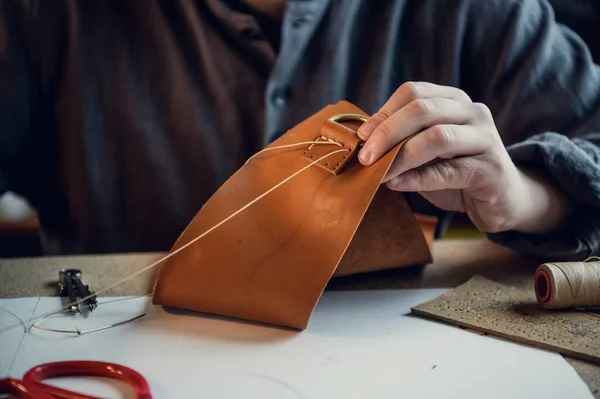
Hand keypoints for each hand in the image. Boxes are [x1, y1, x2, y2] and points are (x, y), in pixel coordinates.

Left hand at [356, 81, 571, 233]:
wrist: (503, 201)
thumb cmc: (458, 173)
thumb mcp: (427, 153)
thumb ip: (403, 142)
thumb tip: (362, 142)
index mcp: (454, 101)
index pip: (413, 93)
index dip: (384, 112)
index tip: (361, 135)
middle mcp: (473, 113)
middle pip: (423, 110)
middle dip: (387, 133)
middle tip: (365, 157)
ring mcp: (486, 138)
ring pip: (437, 137)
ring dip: (401, 156)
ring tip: (379, 174)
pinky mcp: (490, 170)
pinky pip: (449, 171)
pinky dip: (418, 178)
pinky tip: (398, 184)